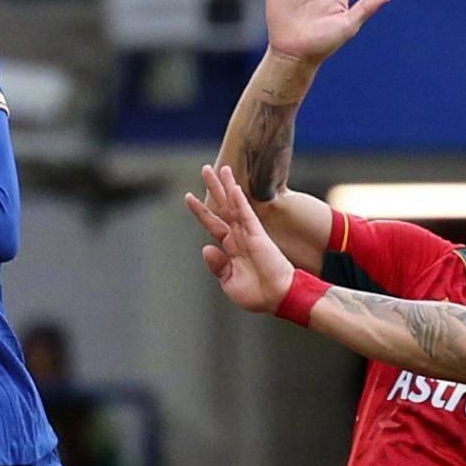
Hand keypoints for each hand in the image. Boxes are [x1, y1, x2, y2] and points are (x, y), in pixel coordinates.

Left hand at [183, 162, 299, 315]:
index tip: (188, 196)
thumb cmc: (257, 294)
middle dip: (214, 188)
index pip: (213, 223)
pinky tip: (233, 187)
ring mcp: (248, 234)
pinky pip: (246, 215)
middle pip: (223, 207)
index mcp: (231, 248)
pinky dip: (239, 202)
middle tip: (205, 169)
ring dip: (227, 186)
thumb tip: (206, 248)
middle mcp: (239, 236)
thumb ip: (217, 265)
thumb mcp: (229, 282)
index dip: (201, 210)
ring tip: (220, 168)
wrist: (277, 298)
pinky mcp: (258, 235)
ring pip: (234, 204)